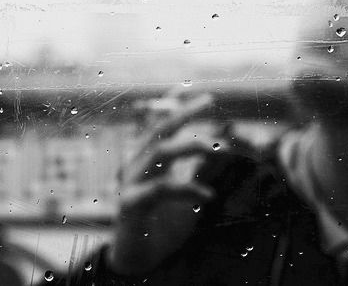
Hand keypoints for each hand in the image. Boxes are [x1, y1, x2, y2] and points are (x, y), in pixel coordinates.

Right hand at [107, 89, 230, 275]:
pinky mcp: (130, 205)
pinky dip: (186, 189)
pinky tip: (207, 195)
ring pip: (159, 151)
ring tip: (216, 148)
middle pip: (158, 130)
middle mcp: (136, 166)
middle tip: (208, 100)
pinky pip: (160, 189)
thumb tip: (216, 147)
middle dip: (183, 112)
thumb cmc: (162, 225)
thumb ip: (193, 170)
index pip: (158, 124)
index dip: (171, 103)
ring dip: (189, 145)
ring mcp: (130, 184)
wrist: (139, 261)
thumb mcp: (182, 192)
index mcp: (146, 161)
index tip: (188, 86)